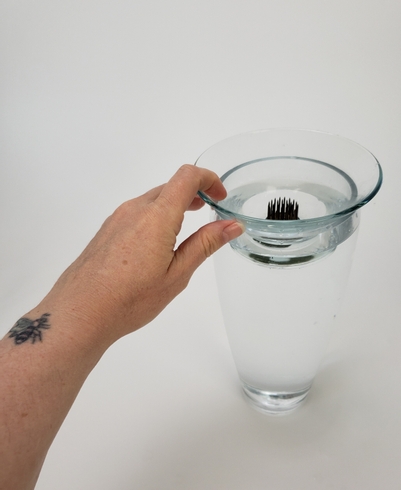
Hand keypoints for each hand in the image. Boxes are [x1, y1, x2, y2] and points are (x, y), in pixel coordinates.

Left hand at [41, 164, 242, 344]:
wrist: (80, 313)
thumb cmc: (129, 298)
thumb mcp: (177, 274)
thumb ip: (205, 244)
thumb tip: (231, 225)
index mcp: (156, 216)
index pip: (187, 177)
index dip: (209, 179)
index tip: (220, 196)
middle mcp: (134, 209)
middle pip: (170, 186)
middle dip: (194, 194)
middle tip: (210, 213)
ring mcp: (117, 218)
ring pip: (152, 199)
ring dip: (174, 205)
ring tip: (186, 230)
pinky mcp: (107, 230)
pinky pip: (137, 212)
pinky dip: (156, 216)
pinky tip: (158, 244)